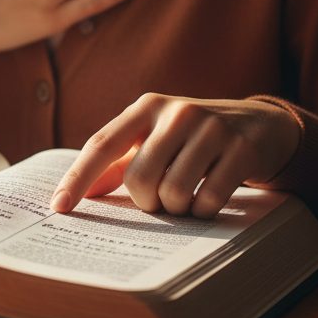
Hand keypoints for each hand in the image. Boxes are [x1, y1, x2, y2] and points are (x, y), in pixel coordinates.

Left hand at [49, 93, 301, 218]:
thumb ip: (119, 162)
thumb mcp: (155, 138)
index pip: (102, 144)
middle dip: (147, 202)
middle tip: (161, 200)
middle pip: (139, 179)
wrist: (259, 125)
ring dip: (177, 209)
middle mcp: (176, 111)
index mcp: (146, 107)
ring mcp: (211, 128)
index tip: (58, 208)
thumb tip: (83, 193)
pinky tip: (211, 198)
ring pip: (173, 193)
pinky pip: (208, 200)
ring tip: (187, 196)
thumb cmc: (192, 138)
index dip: (78, 178)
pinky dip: (205, 211)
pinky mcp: (241, 148)